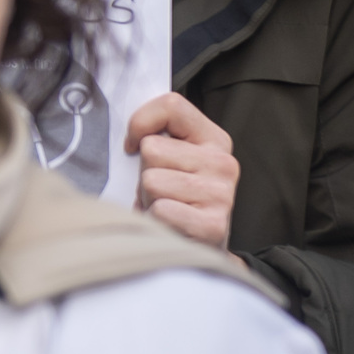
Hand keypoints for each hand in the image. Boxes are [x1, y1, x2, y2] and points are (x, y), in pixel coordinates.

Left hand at [126, 93, 238, 248]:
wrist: (199, 247)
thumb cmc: (176, 198)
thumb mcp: (171, 159)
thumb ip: (157, 135)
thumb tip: (130, 134)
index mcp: (214, 139)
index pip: (172, 106)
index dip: (141, 123)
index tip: (134, 145)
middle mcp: (223, 163)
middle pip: (152, 148)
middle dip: (144, 172)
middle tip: (160, 191)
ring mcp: (221, 195)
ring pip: (151, 180)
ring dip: (148, 198)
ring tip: (165, 207)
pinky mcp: (213, 226)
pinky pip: (161, 210)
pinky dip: (155, 219)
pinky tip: (169, 225)